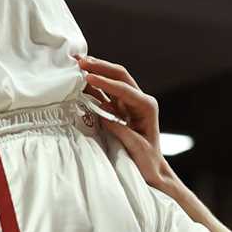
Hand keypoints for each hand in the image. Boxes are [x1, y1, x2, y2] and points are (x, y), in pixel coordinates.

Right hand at [77, 56, 170, 188]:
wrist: (153, 170)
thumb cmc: (148, 161)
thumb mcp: (136, 147)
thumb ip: (121, 130)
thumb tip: (103, 114)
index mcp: (147, 106)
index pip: (124, 88)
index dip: (105, 81)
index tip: (87, 76)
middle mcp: (140, 100)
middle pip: (119, 76)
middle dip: (100, 67)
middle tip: (80, 61)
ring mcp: (130, 103)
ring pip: (112, 81)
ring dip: (96, 71)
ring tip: (78, 63)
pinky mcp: (121, 109)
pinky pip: (106, 93)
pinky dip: (94, 85)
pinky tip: (81, 80)